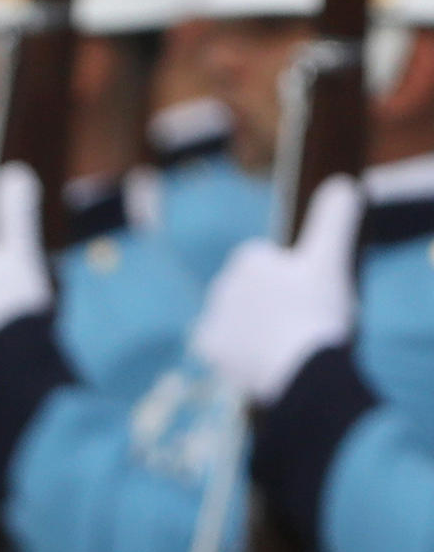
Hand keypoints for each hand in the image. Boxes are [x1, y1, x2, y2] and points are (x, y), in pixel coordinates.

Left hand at [195, 175, 362, 404]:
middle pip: (258, 294)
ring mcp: (212, 317)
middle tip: (302, 322)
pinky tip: (264, 357)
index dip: (298, 284)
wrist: (300, 369)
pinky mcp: (208, 348)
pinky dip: (243, 352)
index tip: (309, 299)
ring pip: (245, 320)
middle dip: (277, 305)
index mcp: (247, 259)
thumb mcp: (330, 260)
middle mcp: (221, 284)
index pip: (276, 269)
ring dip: (261, 328)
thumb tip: (342, 182)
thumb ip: (334, 219)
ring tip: (287, 342)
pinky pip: (227, 347)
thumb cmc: (317, 311)